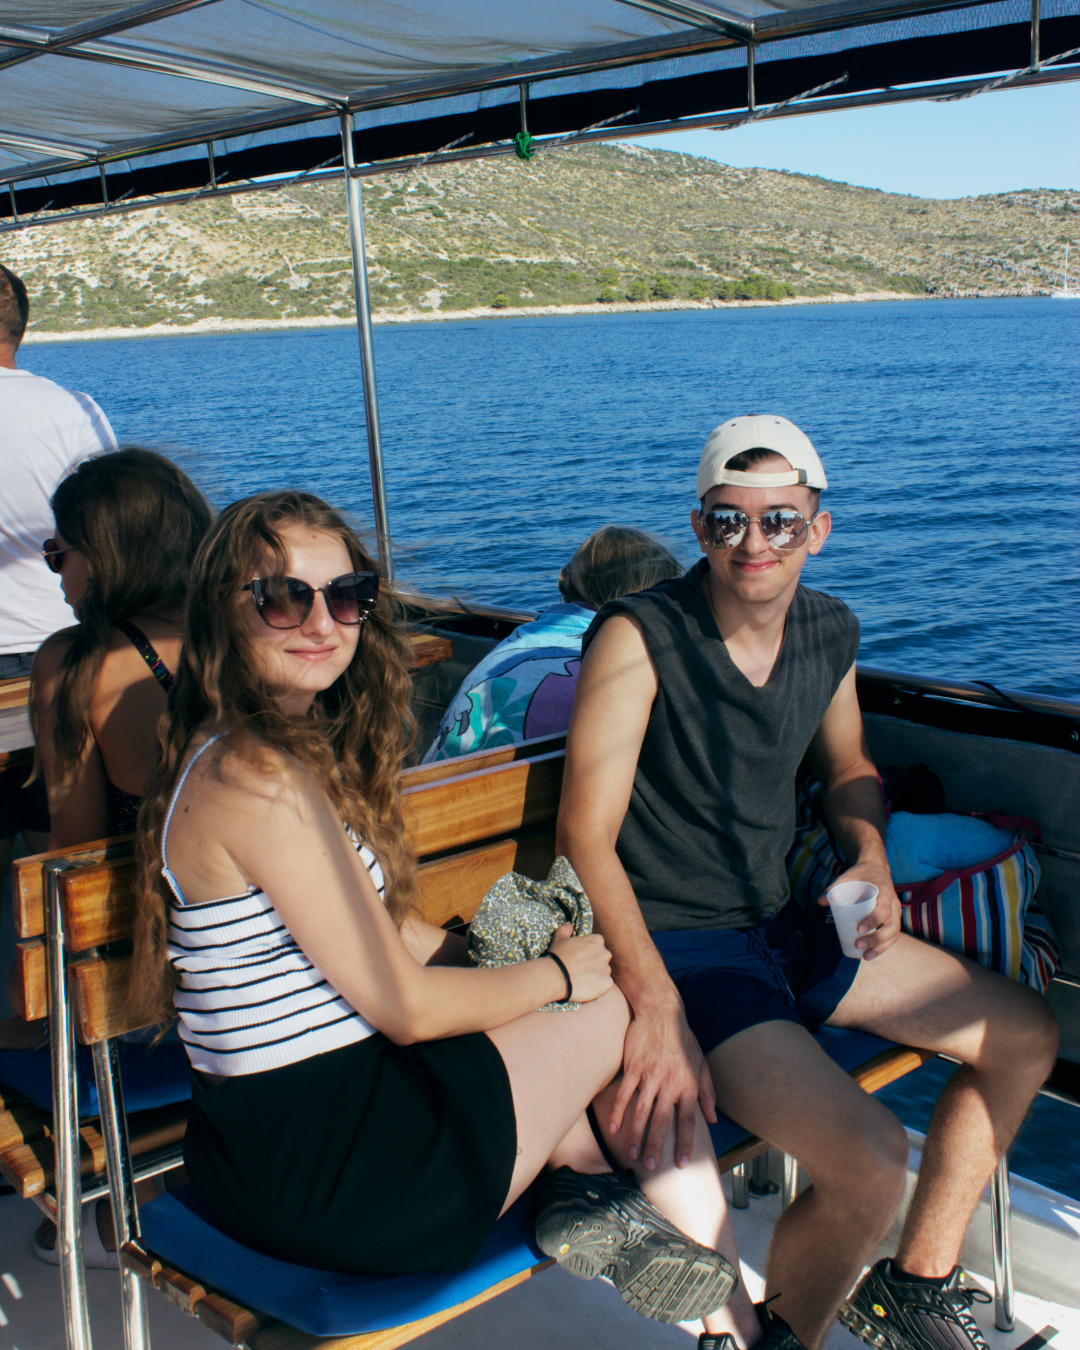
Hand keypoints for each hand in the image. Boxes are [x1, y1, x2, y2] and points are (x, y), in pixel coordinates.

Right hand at [547, 924, 613, 1003]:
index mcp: (597, 940)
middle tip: (581, 969)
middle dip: (594, 963)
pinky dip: (598, 986)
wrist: (556, 976)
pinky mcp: (607, 983)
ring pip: (604, 972)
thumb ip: (566, 930)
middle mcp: (605, 953)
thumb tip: (570, 925)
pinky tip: (587, 987)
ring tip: (583, 979)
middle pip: (602, 958)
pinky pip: (605, 984)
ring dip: (596, 975)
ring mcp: (607, 969)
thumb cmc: (558, 956)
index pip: (597, 945)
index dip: (589, 951)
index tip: (580, 957)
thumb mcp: (560, 938)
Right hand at [608, 1002, 716, 1170]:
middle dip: (656, 1146)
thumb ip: (707, 1093)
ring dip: (636, 1135)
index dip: (685, 1144)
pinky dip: (618, 1113)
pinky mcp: (633, 1067)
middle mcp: (670, 1083)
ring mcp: (650, 1075)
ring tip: (632, 1154)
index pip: (688, 1121)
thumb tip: (712, 1119)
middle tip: (651, 1166)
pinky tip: (613, 1128)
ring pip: (642, 1112)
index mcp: (688, 1085)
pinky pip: (624, 1094)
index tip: (681, 1164)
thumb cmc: (683, 1039)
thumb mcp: (701, 1064)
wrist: (661, 1012)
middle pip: (662, 1121)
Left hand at [819, 861, 900, 958]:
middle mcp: (894, 903)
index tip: (859, 929)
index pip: (884, 908)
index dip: (873, 920)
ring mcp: (896, 912)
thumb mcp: (849, 876)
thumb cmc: (862, 874)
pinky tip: (869, 954)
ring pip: (893, 934)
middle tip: (858, 944)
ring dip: (880, 947)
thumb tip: (821, 901)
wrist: (876, 869)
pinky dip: (882, 947)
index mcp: (885, 891)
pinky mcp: (893, 919)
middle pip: (892, 926)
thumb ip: (836, 887)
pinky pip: (892, 936)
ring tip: (865, 956)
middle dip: (876, 939)